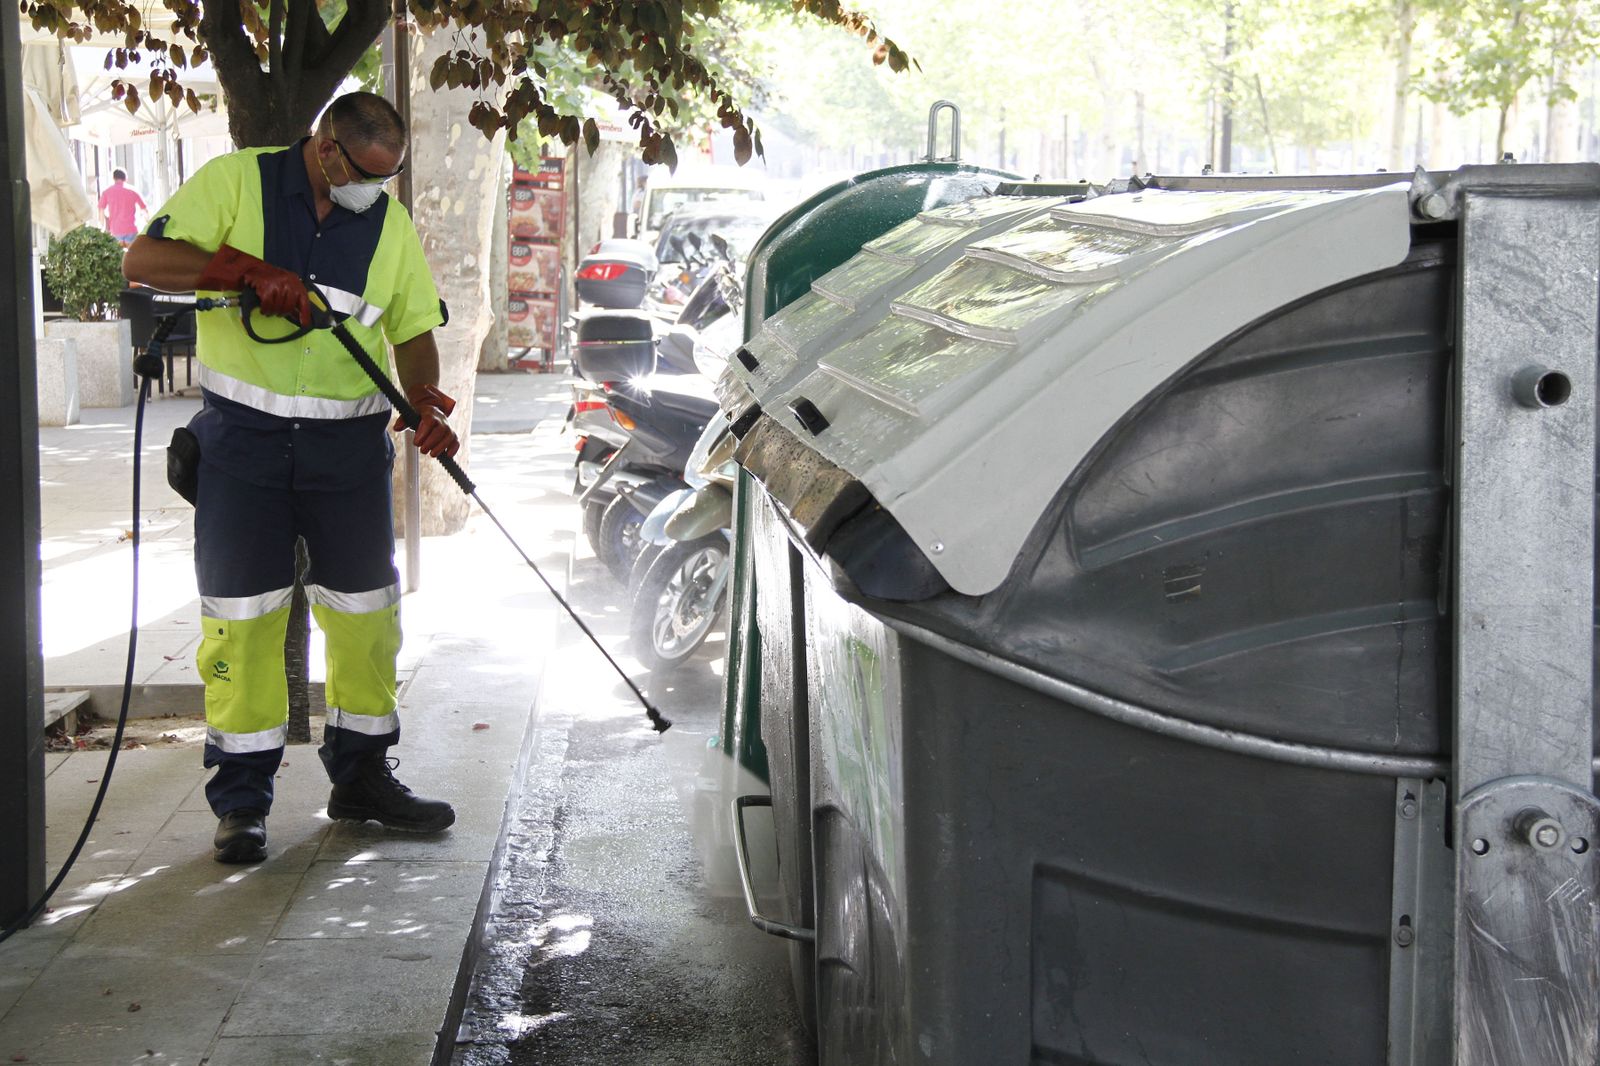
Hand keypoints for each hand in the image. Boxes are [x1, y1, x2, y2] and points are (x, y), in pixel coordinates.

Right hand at [195, 245, 310, 326]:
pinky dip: (265, 309)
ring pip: (278, 308)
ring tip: (269, 309)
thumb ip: (291, 296)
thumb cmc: (267, 277)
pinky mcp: (266, 288)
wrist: (251, 267)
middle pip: (289, 307)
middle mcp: (288, 282)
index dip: (305, 314)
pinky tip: (263, 308)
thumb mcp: (283, 283)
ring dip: (272, 311)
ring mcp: (277, 285)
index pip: (303, 300)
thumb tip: (297, 313)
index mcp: (295, 282)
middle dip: (282, 312)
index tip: (305, 323)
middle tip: (276, 312)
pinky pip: (268, 305)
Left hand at [395, 384, 459, 458]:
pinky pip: (456, 441)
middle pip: (441, 430)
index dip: (424, 432)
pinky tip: (448, 455)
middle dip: (432, 442)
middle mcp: (441, 419)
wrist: (430, 412)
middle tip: (422, 450)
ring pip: (450, 436)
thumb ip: (403, 421)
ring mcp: (448, 427)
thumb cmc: (419, 416)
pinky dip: (453, 449)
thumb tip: (396, 428)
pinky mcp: (452, 435)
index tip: (417, 442)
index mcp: (430, 412)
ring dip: (441, 447)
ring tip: (432, 454)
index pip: (430, 421)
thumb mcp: (409, 416)